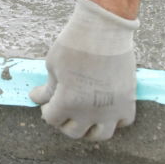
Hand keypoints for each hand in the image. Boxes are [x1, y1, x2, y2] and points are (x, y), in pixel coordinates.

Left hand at [30, 0, 137, 140]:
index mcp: (68, 102)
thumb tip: (37, 98)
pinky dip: (115, 120)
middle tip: (64, 110)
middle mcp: (90, 111)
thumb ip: (47, 87)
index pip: (52, 119)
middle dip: (64, 122)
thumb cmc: (74, 43)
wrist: (104, 28)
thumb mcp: (53, 65)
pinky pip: (123, 122)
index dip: (47, 110)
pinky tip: (106, 110)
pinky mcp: (128, 99)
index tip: (48, 102)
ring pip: (100, 134)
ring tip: (84, 117)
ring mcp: (111, 108)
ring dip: (89, 129)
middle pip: (74, 131)